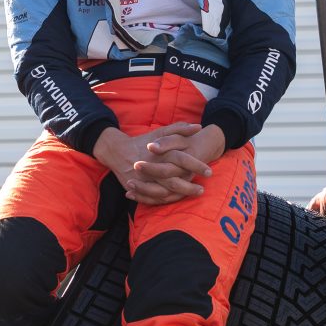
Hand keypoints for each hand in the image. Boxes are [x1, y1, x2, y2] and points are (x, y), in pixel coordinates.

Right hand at [94, 123, 218, 205]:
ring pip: (165, 193)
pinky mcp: (138, 188)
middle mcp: (152, 168)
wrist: (117, 151)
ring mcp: (144, 181)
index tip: (209, 172)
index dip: (196, 166)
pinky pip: (154, 199)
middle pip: (174, 181)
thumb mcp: (160, 133)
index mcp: (159, 153)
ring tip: (194, 195)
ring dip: (180, 195)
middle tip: (202, 190)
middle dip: (189, 187)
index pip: (181, 160)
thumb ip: (179, 128)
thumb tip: (199, 126)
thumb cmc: (142, 141)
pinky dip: (167, 199)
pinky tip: (178, 197)